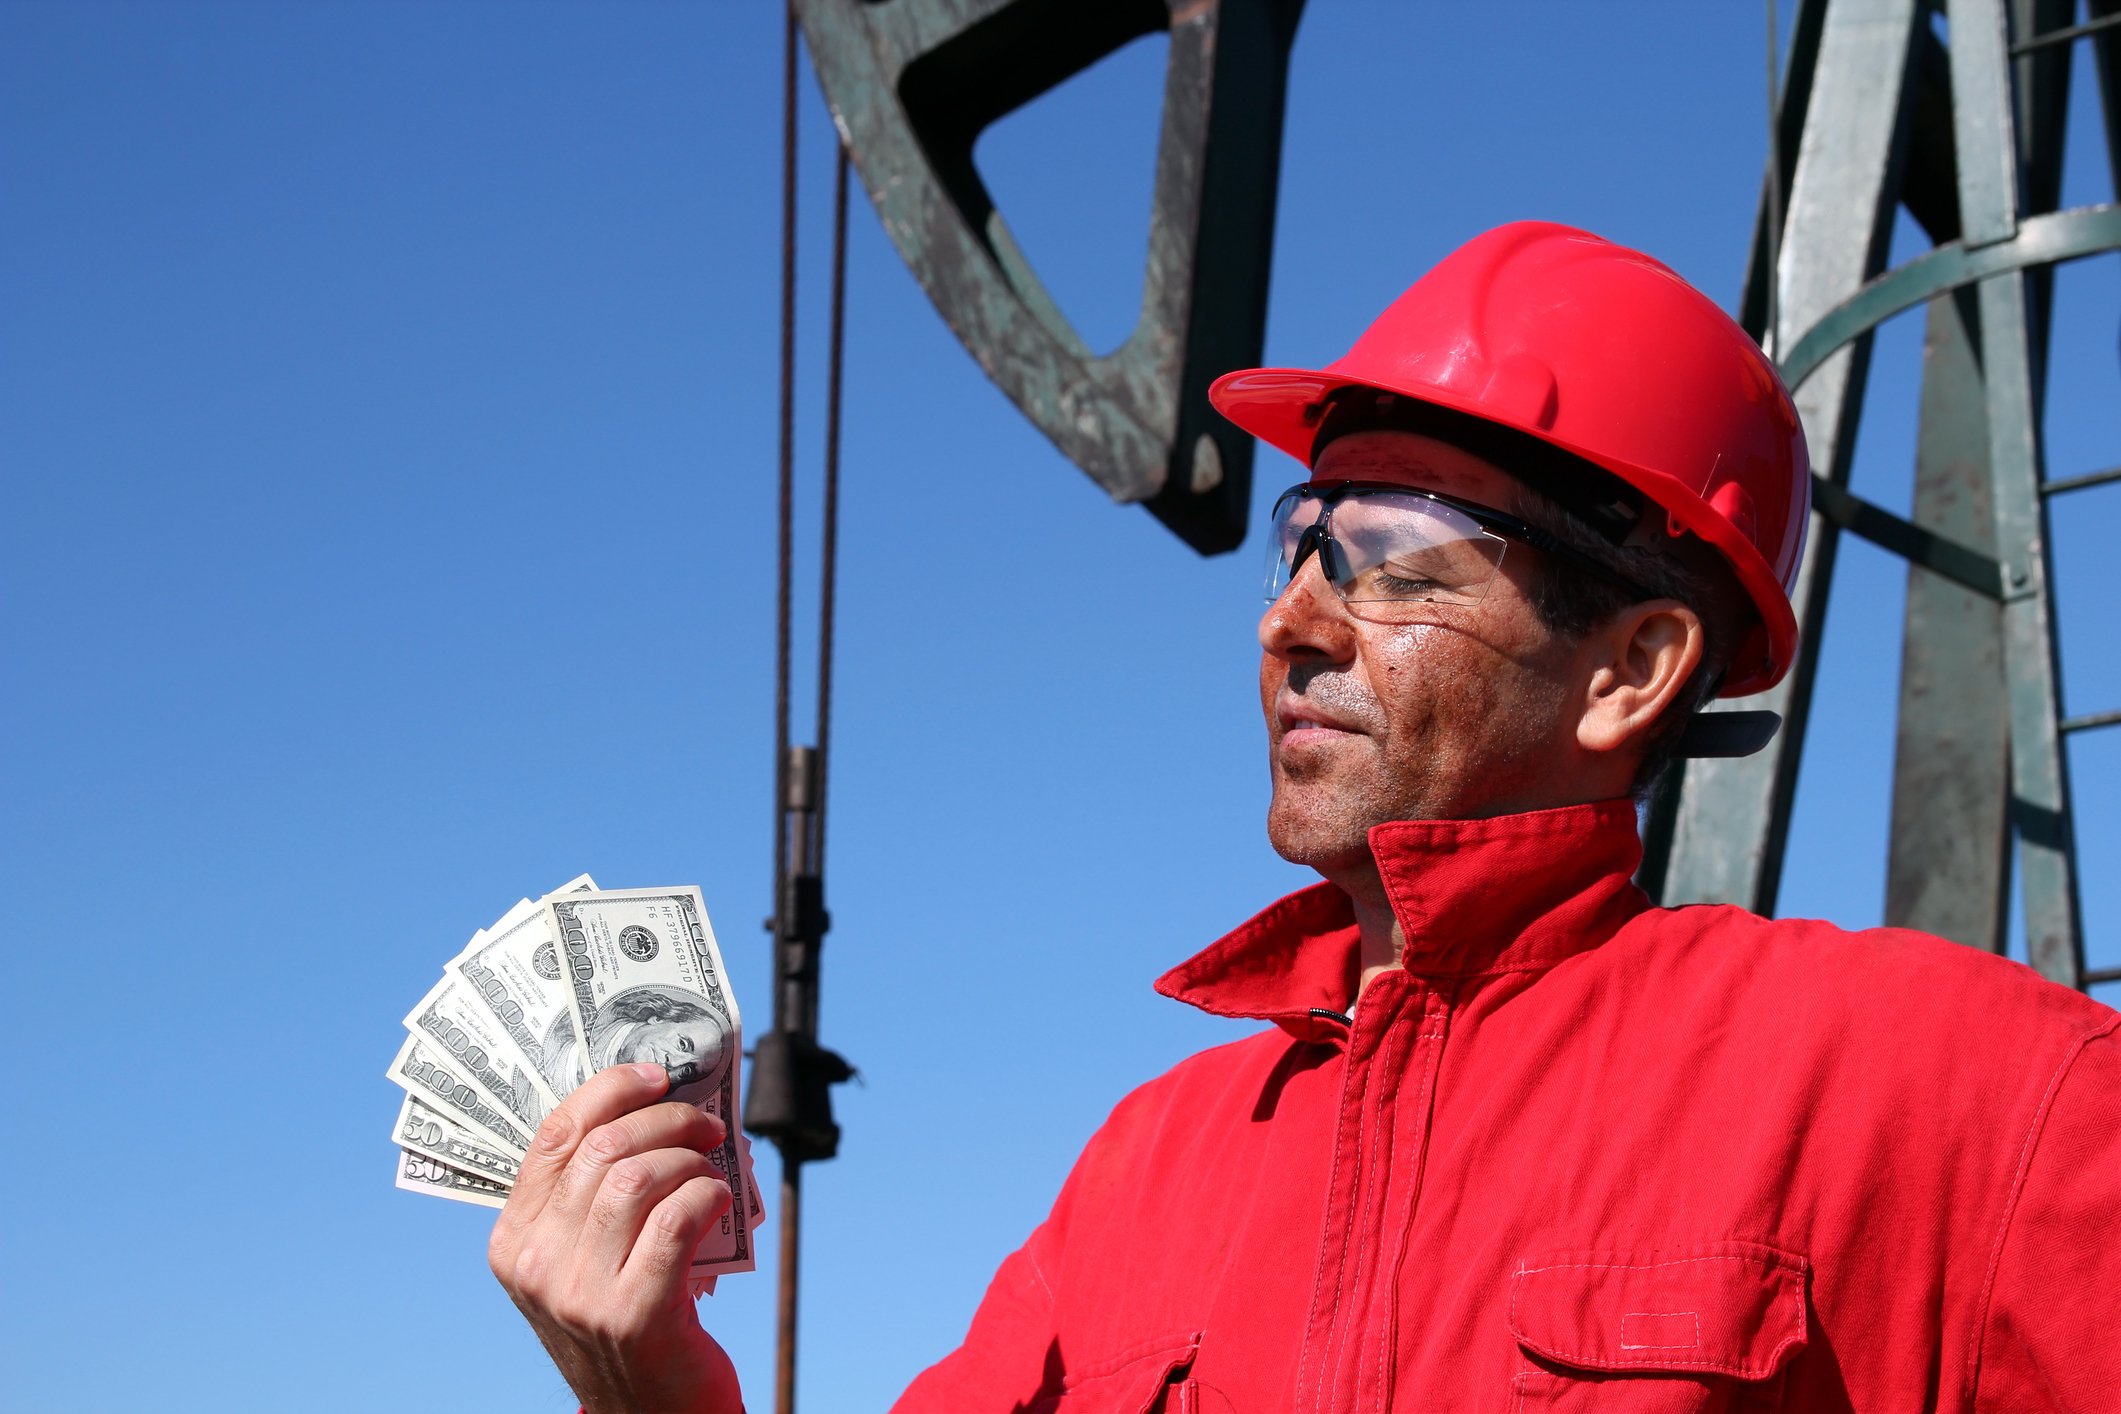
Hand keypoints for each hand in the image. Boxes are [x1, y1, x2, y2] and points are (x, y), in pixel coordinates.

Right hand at [489, 1063, 743, 1413]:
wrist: (647, 1413)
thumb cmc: (626, 1317)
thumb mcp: (585, 1258)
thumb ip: (595, 1196)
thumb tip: (657, 1106)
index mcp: (515, 1241)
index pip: (552, 1137)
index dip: (609, 1091)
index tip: (655, 1076)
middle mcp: (538, 1265)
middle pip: (603, 1149)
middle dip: (667, 1119)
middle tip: (706, 1123)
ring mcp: (582, 1293)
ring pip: (640, 1178)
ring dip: (691, 1157)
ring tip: (713, 1166)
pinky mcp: (635, 1314)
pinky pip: (677, 1220)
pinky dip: (707, 1194)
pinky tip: (718, 1198)